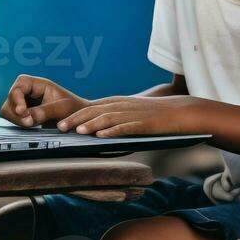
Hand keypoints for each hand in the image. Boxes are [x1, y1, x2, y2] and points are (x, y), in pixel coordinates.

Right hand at [0, 75, 92, 127]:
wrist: (80, 118)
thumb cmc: (74, 108)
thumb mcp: (61, 109)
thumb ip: (44, 112)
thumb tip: (27, 117)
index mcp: (39, 84)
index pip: (20, 85)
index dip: (17, 98)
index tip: (23, 111)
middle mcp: (29, 91)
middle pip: (10, 98)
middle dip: (16, 112)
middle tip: (29, 123)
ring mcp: (26, 102)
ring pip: (9, 109)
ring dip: (17, 119)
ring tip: (32, 124)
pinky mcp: (25, 113)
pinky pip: (14, 118)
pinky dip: (20, 123)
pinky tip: (32, 125)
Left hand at [56, 95, 209, 137]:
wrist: (180, 111)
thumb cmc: (154, 115)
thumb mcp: (130, 112)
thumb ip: (114, 117)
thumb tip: (96, 130)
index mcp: (118, 103)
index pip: (91, 107)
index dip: (74, 114)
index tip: (59, 123)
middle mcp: (123, 105)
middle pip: (95, 110)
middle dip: (76, 119)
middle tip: (61, 128)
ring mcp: (133, 114)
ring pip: (108, 117)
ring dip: (91, 124)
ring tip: (78, 132)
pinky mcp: (145, 123)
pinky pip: (126, 126)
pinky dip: (113, 131)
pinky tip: (103, 136)